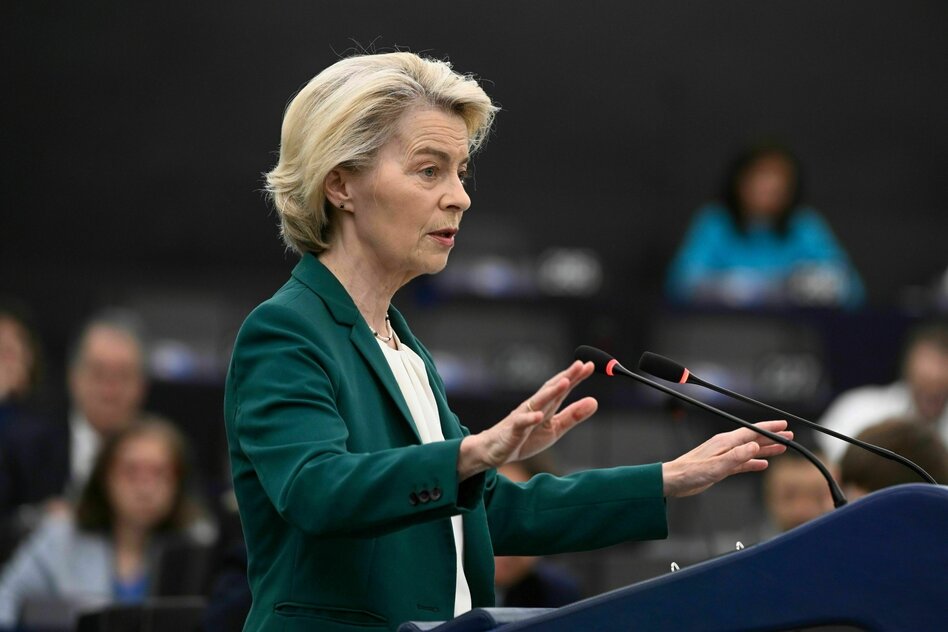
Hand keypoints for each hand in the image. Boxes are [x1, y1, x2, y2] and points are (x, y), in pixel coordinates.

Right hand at [457, 361, 597, 479]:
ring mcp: (523, 416)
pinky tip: (539, 415)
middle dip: (566, 377)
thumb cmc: (525, 438)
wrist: (495, 450)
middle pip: (551, 389)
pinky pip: (521, 423)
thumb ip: (573, 416)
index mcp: (547, 406)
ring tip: (565, 382)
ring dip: (551, 392)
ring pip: (538, 402)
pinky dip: (530, 419)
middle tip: (580, 364)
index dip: (576, 377)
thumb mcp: (555, 429)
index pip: (562, 389)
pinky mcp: (513, 430)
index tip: (589, 365)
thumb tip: (594, 401)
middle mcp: (535, 407)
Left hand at [661, 420, 791, 497]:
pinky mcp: (721, 466)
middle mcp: (726, 446)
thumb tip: (755, 446)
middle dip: (772, 437)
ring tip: (781, 449)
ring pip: (750, 450)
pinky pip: (742, 462)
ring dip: (766, 449)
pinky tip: (763, 464)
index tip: (784, 426)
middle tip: (789, 436)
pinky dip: (753, 462)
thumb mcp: (716, 466)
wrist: (674, 480)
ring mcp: (724, 455)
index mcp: (725, 442)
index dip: (769, 428)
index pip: (752, 431)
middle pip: (753, 438)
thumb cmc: (690, 472)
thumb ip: (736, 457)